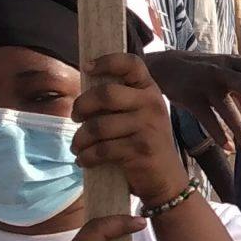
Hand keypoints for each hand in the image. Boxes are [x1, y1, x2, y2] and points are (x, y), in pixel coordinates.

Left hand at [74, 51, 189, 205]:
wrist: (165, 178)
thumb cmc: (144, 142)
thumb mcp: (140, 114)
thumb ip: (121, 100)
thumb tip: (85, 93)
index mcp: (150, 90)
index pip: (131, 64)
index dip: (107, 61)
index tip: (87, 67)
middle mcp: (151, 103)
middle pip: (106, 94)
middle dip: (82, 105)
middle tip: (75, 117)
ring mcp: (147, 126)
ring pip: (99, 126)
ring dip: (80, 138)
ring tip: (77, 146)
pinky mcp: (140, 149)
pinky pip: (102, 149)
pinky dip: (87, 157)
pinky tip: (84, 160)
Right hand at [144, 50, 240, 153]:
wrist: (166, 67)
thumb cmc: (205, 74)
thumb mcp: (225, 81)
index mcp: (229, 63)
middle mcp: (217, 72)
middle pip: (233, 79)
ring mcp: (203, 86)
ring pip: (223, 106)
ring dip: (237, 126)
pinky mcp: (190, 99)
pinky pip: (207, 118)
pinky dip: (218, 133)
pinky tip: (229, 147)